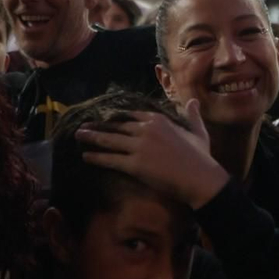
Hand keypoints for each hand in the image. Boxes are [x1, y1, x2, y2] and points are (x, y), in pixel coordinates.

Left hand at [75, 99, 227, 208]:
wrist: (199, 177)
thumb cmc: (200, 156)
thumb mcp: (198, 131)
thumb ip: (192, 115)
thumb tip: (192, 101)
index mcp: (158, 120)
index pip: (131, 114)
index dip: (116, 116)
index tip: (104, 117)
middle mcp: (145, 129)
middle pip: (116, 125)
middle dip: (99, 125)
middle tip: (84, 125)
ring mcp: (138, 146)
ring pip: (110, 140)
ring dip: (92, 137)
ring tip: (78, 135)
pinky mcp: (134, 164)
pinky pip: (111, 159)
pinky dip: (97, 157)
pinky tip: (86, 156)